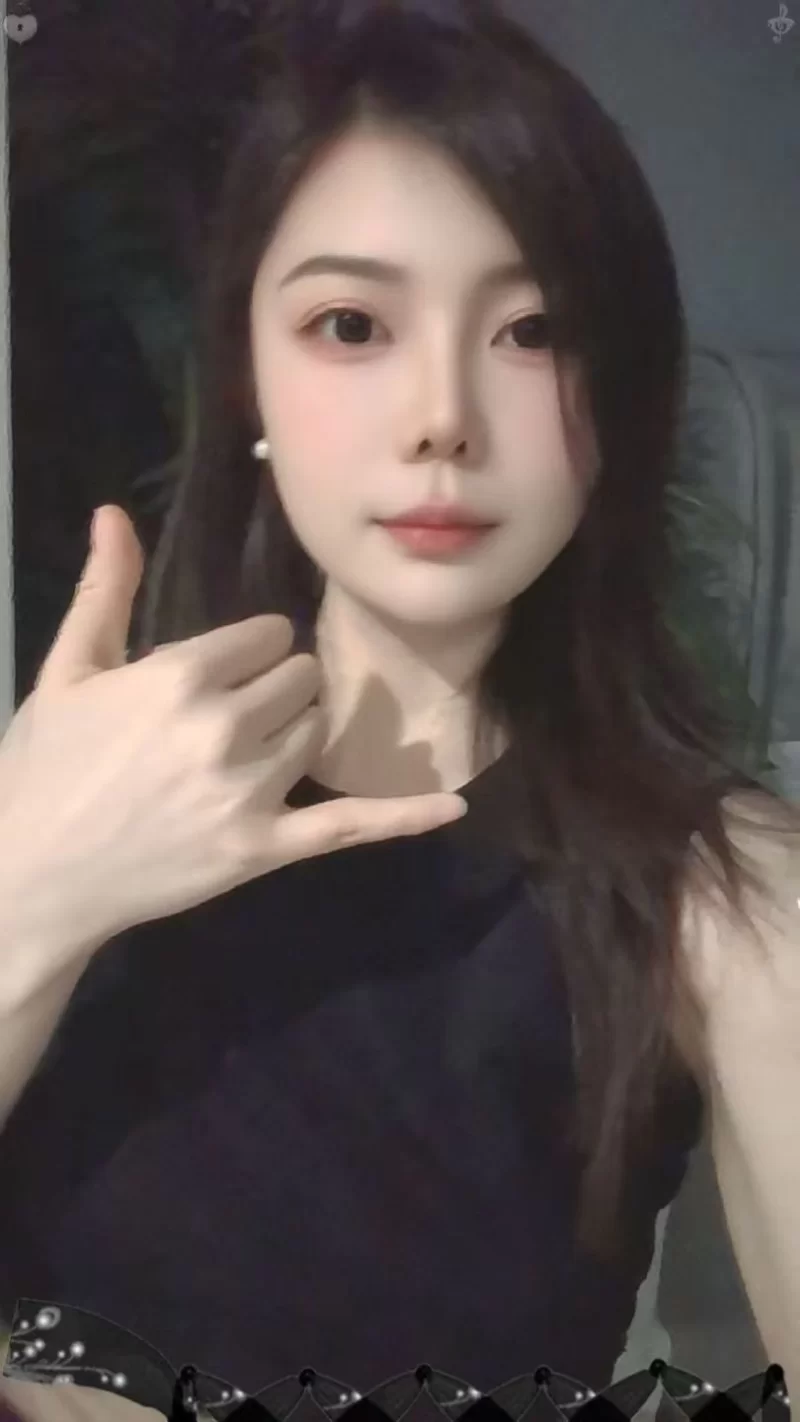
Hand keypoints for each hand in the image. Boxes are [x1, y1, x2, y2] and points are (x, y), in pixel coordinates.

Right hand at [0, 506, 466, 967]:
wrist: (32, 874)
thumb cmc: (43, 766)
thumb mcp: (67, 669)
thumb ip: (106, 590)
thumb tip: (116, 512)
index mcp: (182, 675)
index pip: (267, 636)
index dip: (248, 650)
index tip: (220, 669)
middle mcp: (225, 727)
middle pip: (299, 678)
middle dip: (271, 687)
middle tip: (223, 716)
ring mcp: (250, 791)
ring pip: (316, 730)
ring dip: (293, 731)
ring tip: (242, 753)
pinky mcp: (263, 848)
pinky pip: (348, 824)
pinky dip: (403, 816)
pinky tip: (452, 804)